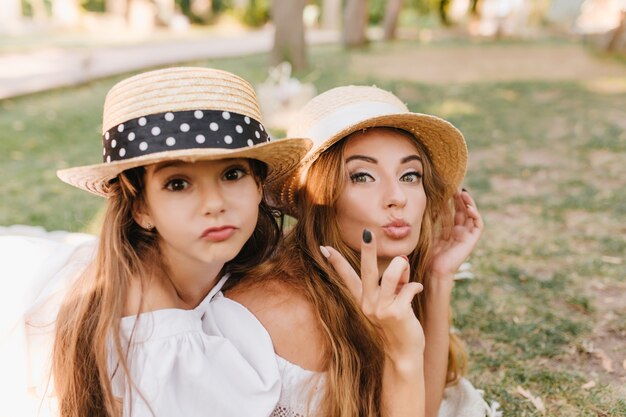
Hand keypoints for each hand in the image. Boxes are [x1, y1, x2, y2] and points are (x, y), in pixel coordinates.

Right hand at [321, 230, 424, 356]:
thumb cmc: (398, 326)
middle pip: (365, 270)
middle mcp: (368, 303)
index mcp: (363, 300)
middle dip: (367, 250)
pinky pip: (409, 288)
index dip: (336, 262)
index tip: (323, 247)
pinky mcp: (396, 313)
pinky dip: (416, 286)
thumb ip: (393, 283)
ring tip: (405, 267)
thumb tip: (401, 262)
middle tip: (368, 233)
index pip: (346, 277)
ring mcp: (380, 309)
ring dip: (401, 267)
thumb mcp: (391, 302)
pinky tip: (418, 289)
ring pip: (391, 275)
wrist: (404, 354)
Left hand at [430, 190, 483, 279]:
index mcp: (450, 230)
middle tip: (455, 187)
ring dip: (469, 204)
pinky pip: (478, 225)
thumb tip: (429, 204)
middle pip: (463, 211)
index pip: (454, 211)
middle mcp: (460, 232)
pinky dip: (475, 215)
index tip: (448, 189)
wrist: (434, 269)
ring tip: (463, 193)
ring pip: (472, 216)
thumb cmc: (429, 253)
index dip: (453, 200)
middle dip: (460, 199)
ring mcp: (467, 236)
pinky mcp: (471, 241)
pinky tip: (469, 207)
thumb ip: (433, 220)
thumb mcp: (430, 231)